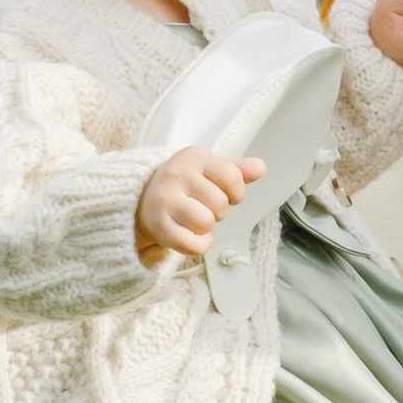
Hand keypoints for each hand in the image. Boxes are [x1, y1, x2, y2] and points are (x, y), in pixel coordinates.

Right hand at [138, 144, 262, 266]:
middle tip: (202, 206)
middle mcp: (177, 174)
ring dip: (206, 227)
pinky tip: (192, 235)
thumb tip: (260, 167)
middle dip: (218, 211)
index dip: (235, 192)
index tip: (225, 193)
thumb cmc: (183, 184)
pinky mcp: (158, 225)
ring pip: (206, 223)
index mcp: (194, 157)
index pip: (233, 178)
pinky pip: (192, 244)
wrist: (142, 197)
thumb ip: (236, 171)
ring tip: (194, 218)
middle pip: (221, 204)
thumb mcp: (209, 170)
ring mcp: (165, 200)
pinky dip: (199, 245)